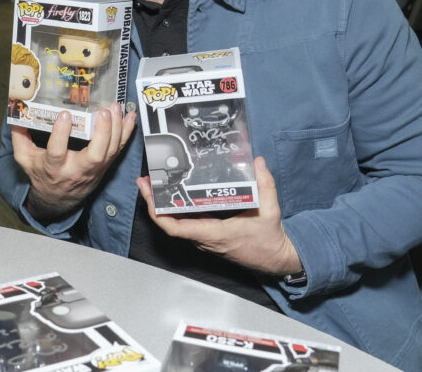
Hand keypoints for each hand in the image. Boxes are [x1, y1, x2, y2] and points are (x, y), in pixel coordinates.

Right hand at [14, 103, 136, 220]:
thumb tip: (15, 111)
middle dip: (102, 133)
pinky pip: (118, 150)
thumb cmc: (42, 174)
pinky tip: (130, 117)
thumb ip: (19, 136)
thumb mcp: (25, 158)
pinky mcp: (105, 166)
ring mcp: (94, 169)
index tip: (64, 115)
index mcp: (54, 168)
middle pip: (95, 155)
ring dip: (116, 129)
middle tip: (103, 112)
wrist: (58, 198)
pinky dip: (126, 133)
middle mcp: (77, 170)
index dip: (61, 134)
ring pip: (110, 151)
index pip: (57, 152)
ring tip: (115, 108)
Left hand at [138, 156, 302, 274]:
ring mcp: (205, 240)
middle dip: (154, 204)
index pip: (178, 229)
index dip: (159, 216)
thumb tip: (259, 162)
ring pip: (176, 225)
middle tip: (145, 181)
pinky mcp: (207, 238)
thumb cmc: (270, 240)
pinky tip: (171, 195)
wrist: (276, 259)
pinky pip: (185, 226)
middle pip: (170, 225)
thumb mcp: (271, 210)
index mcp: (216, 233)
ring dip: (162, 207)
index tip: (150, 198)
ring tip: (153, 184)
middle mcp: (205, 239)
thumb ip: (265, 184)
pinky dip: (174, 211)